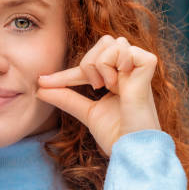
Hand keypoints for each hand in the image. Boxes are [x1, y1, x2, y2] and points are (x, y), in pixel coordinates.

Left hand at [36, 35, 160, 156]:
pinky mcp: (148, 66)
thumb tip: (40, 89)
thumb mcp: (87, 112)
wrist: (131, 148)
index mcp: (119, 78)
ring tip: (109, 87)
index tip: (43, 81)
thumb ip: (67, 98)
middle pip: (104, 41)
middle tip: (96, 87)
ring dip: (102, 65)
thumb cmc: (116, 135)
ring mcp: (139, 68)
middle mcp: (130, 70)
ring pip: (112, 42)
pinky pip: (126, 49)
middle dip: (89, 63)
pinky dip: (116, 62)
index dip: (67, 73)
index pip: (90, 65)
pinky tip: (120, 83)